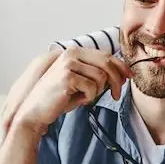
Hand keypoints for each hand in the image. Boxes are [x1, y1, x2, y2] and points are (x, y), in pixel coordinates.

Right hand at [10, 49, 130, 135]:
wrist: (36, 111)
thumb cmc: (59, 98)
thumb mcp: (80, 83)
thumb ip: (97, 74)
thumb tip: (122, 73)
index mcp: (75, 52)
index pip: (105, 55)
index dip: (120, 67)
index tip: (128, 77)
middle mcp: (71, 53)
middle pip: (107, 63)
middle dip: (116, 81)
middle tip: (116, 95)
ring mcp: (68, 63)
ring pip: (101, 77)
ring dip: (97, 92)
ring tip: (84, 98)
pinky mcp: (67, 76)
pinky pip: (92, 87)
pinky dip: (89, 97)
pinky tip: (79, 100)